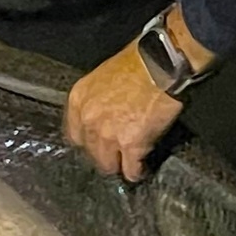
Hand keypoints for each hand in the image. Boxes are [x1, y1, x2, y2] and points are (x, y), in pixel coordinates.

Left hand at [63, 42, 183, 181]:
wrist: (161, 64)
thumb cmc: (137, 64)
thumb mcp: (102, 78)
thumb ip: (96, 100)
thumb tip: (104, 116)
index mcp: (78, 100)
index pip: (74, 135)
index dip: (89, 142)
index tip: (98, 145)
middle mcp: (88, 119)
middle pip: (90, 152)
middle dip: (104, 155)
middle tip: (117, 155)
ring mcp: (107, 134)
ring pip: (108, 164)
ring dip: (120, 165)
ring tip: (129, 164)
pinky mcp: (131, 144)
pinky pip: (130, 169)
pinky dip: (137, 172)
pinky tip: (141, 169)